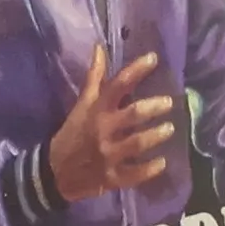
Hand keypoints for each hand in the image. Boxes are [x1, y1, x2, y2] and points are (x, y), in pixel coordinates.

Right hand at [48, 48, 174, 204]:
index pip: (117, 85)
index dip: (136, 70)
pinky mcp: (111, 178)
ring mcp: (108, 155)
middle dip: (152, 107)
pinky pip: (134, 174)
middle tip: (168, 102)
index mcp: (97, 111)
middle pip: (131, 115)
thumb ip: (94, 78)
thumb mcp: (82, 105)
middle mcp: (103, 131)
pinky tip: (162, 163)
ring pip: (136, 144)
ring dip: (155, 136)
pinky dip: (149, 170)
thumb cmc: (73, 133)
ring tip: (170, 129)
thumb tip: (100, 47)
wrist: (54, 173)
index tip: (153, 58)